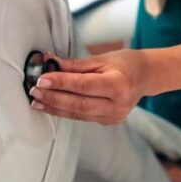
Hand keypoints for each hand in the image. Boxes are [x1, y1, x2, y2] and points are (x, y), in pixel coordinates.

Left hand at [28, 49, 149, 124]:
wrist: (146, 77)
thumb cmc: (126, 64)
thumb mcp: (102, 59)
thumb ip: (75, 65)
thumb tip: (50, 63)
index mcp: (118, 85)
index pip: (83, 85)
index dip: (60, 83)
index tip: (41, 79)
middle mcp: (117, 105)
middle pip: (78, 104)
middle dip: (53, 98)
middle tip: (34, 91)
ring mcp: (113, 117)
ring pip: (77, 114)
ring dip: (54, 107)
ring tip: (36, 101)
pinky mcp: (107, 122)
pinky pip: (81, 117)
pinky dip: (64, 111)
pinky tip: (51, 105)